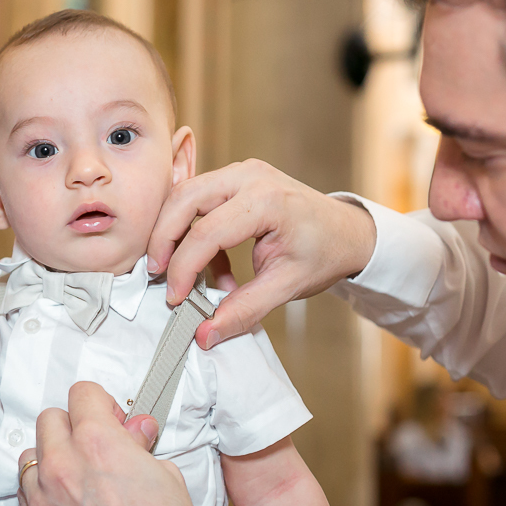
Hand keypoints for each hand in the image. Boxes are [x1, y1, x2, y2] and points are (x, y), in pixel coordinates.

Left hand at [18, 382, 215, 505]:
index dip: (100, 403)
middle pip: (50, 418)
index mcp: (98, 444)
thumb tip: (132, 431)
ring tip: (80, 476)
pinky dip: (42, 488)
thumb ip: (139, 446)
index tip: (108, 417)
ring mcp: (43, 497)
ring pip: (32, 453)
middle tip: (96, 445)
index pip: (82, 393)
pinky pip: (25, 490)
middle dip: (74, 426)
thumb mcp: (166, 477)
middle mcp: (63, 465)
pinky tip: (68, 501)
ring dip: (53, 457)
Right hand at [146, 159, 376, 347]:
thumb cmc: (324, 253)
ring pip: (185, 193)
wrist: (348, 232)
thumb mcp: (287, 287)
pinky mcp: (236, 177)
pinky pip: (198, 196)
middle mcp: (250, 177)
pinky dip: (192, 228)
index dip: (184, 269)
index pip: (206, 233)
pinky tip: (212, 265)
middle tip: (157, 274)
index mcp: (267, 202)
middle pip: (184, 199)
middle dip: (163, 239)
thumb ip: (244, 310)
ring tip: (175, 269)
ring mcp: (242, 172)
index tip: (176, 298)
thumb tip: (206, 334)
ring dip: (173, 231)